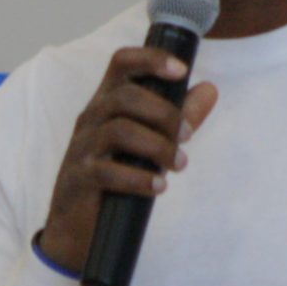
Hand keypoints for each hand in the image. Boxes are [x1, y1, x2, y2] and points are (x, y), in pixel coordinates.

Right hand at [35, 47, 220, 273]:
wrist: (76, 225)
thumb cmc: (115, 175)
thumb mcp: (149, 142)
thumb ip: (179, 115)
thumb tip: (210, 89)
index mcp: (107, 102)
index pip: (122, 63)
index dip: (151, 59)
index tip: (182, 70)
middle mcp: (91, 118)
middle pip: (125, 96)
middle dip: (164, 113)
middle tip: (187, 136)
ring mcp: (82, 148)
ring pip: (119, 131)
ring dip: (157, 147)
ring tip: (179, 164)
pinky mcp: (79, 177)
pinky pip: (108, 171)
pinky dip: (139, 179)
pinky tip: (159, 186)